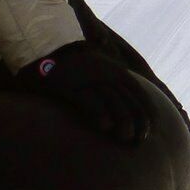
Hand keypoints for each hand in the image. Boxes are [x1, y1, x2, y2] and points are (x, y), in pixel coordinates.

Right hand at [20, 43, 151, 145]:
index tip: (150, 129)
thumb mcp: (94, 70)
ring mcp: (86, 77)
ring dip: (123, 120)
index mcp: (113, 68)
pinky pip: (89, 100)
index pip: (138, 91)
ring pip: (113, 100)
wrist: (40, 49)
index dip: (147, 110)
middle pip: (128, 98)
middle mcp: (103, 71)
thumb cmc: (69, 66)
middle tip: (138, 140)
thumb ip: (109, 86)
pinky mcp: (68, 85)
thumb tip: (119, 112)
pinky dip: (100, 113)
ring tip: (125, 138)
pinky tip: (105, 127)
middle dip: (138, 120)